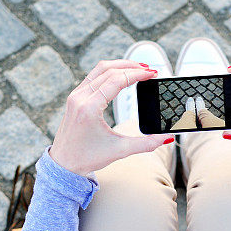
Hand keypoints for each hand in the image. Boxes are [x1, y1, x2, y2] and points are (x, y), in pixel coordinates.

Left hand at [49, 60, 173, 175]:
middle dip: (131, 66)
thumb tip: (166, 138)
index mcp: (89, 108)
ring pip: (99, 69)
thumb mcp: (120, 151)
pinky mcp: (75, 97)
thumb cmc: (87, 158)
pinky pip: (93, 76)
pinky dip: (109, 72)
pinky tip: (121, 74)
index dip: (137, 74)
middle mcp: (80, 98)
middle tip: (149, 69)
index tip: (152, 73)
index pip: (116, 80)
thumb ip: (146, 144)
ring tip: (138, 68)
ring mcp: (75, 95)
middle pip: (109, 70)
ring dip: (120, 65)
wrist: (64, 164)